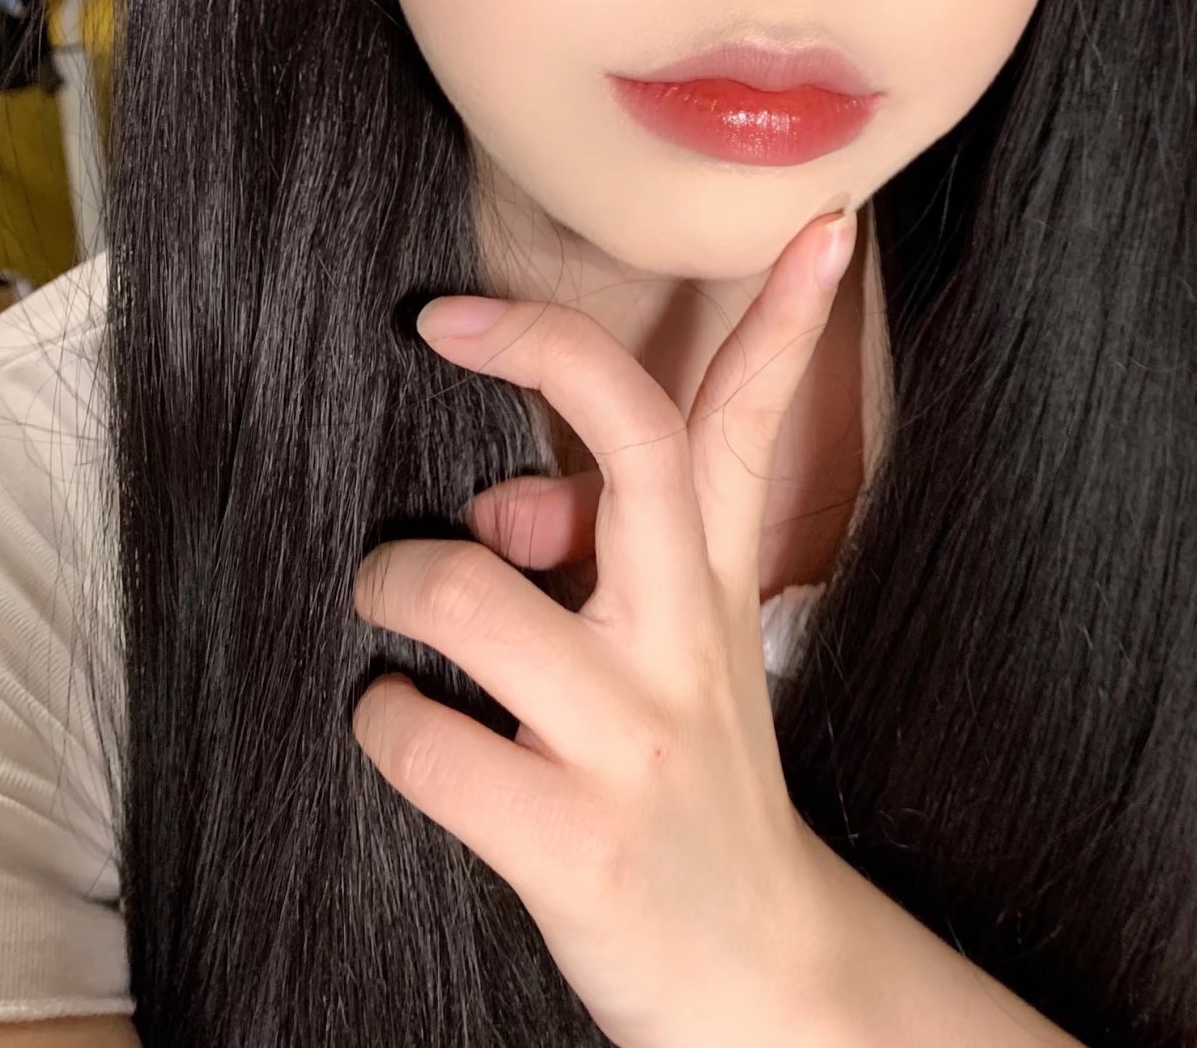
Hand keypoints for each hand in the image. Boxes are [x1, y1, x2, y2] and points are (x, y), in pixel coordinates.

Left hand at [350, 200, 859, 1047]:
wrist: (759, 978)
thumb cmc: (691, 785)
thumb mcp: (676, 654)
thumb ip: (600, 556)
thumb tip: (492, 504)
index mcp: (713, 583)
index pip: (755, 422)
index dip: (786, 313)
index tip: (813, 224)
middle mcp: (683, 639)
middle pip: (633, 445)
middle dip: (540, 351)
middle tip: (444, 320)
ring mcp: (631, 736)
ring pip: (474, 594)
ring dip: (400, 579)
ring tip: (391, 598)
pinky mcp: (571, 840)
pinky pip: (425, 742)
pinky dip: (383, 723)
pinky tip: (399, 728)